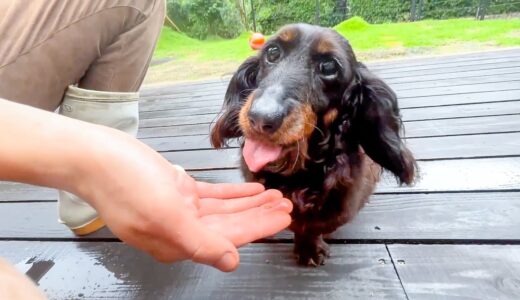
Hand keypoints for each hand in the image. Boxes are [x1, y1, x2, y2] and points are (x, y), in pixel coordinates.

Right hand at [0, 99, 290, 271]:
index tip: (284, 219)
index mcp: (177, 242)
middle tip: (287, 206)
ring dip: (250, 203)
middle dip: (260, 215)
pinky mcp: (176, 189)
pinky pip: (212, 194)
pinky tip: (250, 189)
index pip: (229, 238)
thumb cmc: (122, 183)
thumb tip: (231, 262)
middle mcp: (180, 229)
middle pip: (231, 224)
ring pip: (224, 209)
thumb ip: (200, 242)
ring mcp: (178, 208)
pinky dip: (232, 192)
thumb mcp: (164, 215)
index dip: (259, 228)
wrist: (93, 156)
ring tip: (275, 196)